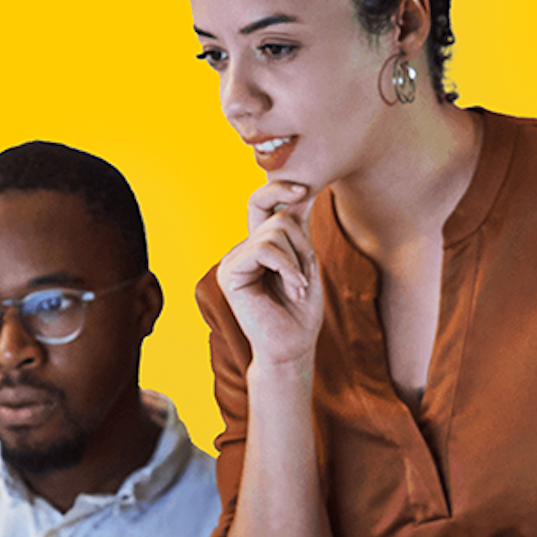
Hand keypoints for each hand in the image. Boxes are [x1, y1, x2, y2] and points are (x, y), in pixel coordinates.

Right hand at [216, 182, 322, 369]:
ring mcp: (232, 261)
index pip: (262, 203)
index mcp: (257, 247)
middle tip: (305, 277)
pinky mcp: (230, 273)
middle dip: (302, 244)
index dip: (279, 189)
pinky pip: (265, 249)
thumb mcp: (306, 261)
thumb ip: (298, 229)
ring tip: (298, 288)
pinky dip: (288, 268)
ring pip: (274, 232)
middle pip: (277, 218)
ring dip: (298, 261)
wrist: (292, 348)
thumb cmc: (300, 313)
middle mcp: (242, 250)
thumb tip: (302, 191)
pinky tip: (294, 290)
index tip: (306, 189)